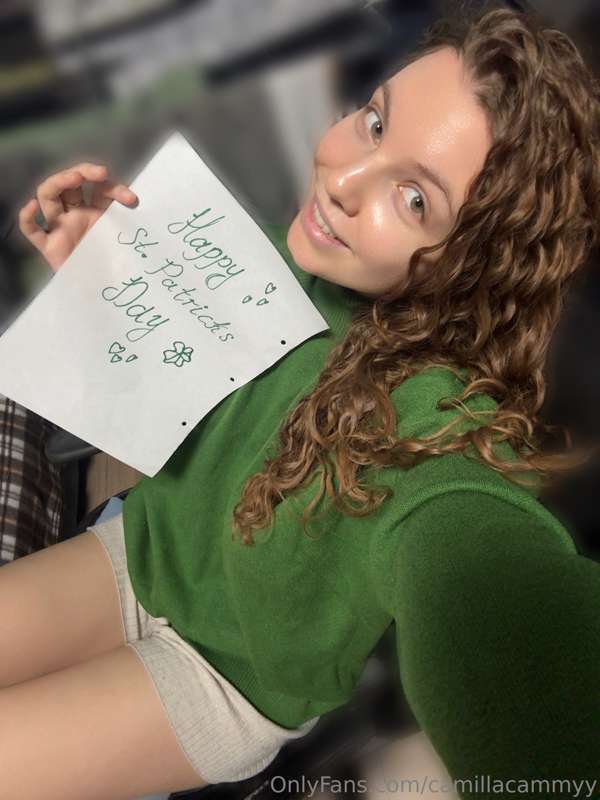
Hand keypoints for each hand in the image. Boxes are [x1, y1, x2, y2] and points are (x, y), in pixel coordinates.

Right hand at [17, 162, 137, 272]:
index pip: (101, 190)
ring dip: (59, 181)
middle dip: (84, 171)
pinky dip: (27, 217)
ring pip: (47, 196)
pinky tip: (32, 207)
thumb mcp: (128, 243)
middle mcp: (76, 216)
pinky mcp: (49, 248)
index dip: (116, 188)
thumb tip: (147, 214)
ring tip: (75, 178)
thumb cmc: (119, 269)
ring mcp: (60, 229)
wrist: (105, 296)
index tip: (133, 200)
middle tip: (101, 173)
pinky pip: (31, 230)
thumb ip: (132, 228)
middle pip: (70, 183)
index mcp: (96, 213)